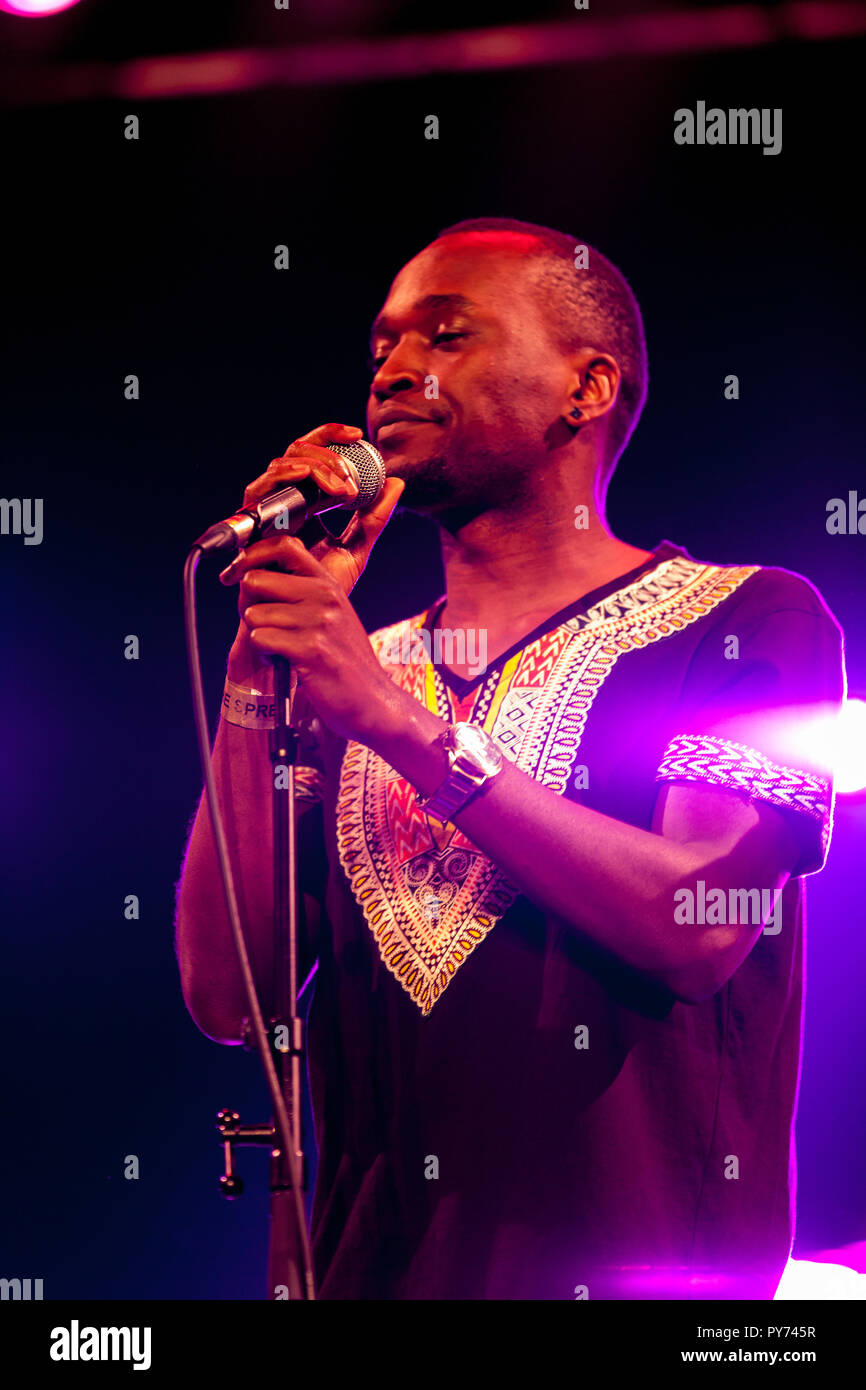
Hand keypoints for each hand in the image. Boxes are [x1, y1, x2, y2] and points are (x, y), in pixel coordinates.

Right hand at [223, 422, 402, 691]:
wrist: (295, 627)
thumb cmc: (318, 593)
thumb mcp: (356, 549)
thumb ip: (374, 518)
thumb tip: (397, 482)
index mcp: (306, 500)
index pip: (313, 455)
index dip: (330, 436)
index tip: (359, 435)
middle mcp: (283, 500)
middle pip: (296, 451)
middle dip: (327, 452)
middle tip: (354, 474)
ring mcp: (265, 511)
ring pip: (281, 463)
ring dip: (315, 467)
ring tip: (345, 488)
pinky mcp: (250, 524)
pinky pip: (261, 488)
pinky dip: (290, 479)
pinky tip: (321, 489)